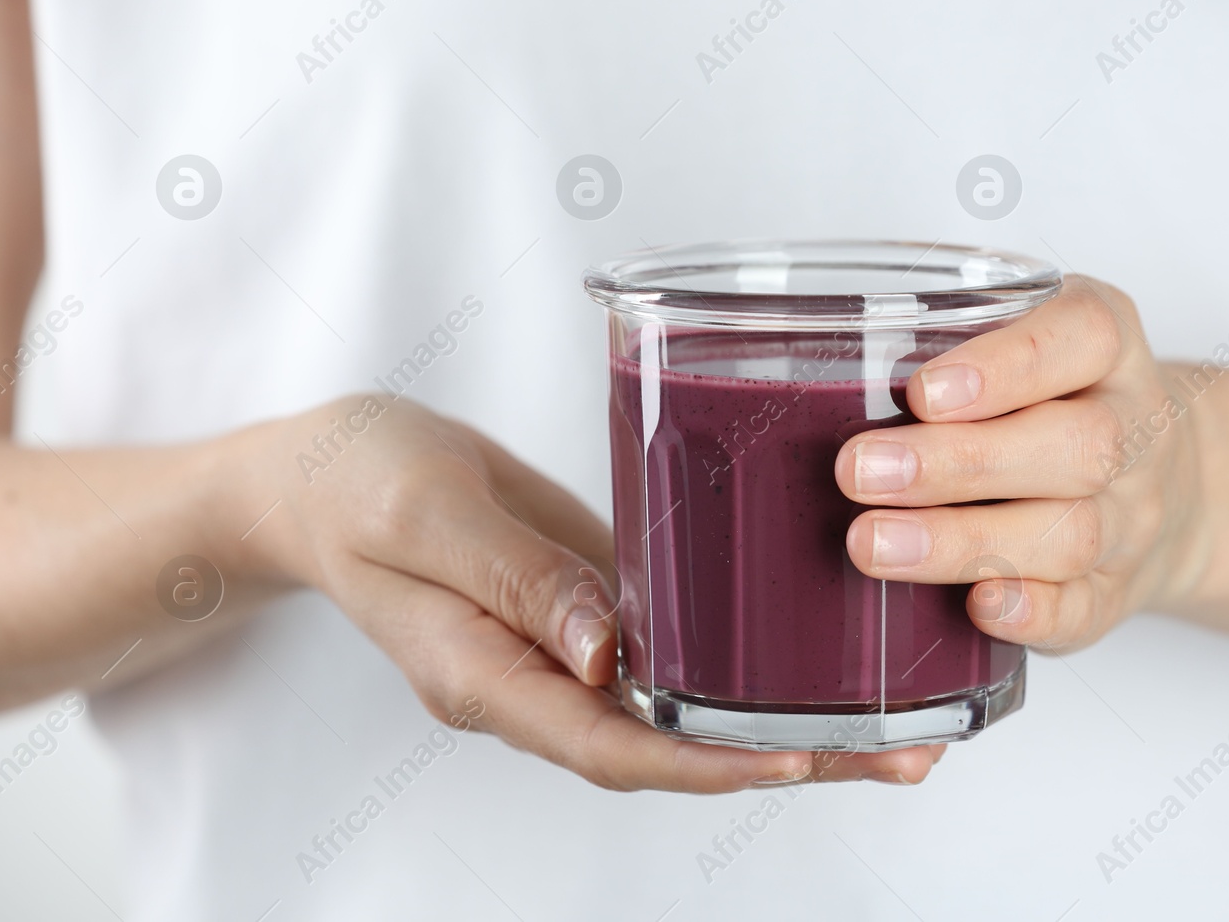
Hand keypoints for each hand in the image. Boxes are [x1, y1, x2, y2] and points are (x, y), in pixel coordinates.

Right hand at [224, 396, 939, 791]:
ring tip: (896, 723)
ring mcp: (571, 651)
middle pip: (673, 747)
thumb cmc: (359, 483)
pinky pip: (678, 654)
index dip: (707, 762)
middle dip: (786, 759)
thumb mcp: (425, 516)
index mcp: (489, 679)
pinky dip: (748, 667)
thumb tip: (607, 652)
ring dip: (787, 723)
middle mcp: (542, 681)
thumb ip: (515, 579)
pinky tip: (816, 657)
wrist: (328, 468)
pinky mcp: (594, 608)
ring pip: (690, 710)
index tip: (800, 760)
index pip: (611, 748)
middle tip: (900, 751)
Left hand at [836, 277, 1206, 654]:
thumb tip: (832, 368)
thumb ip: (954, 341)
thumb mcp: (1029, 341)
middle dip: (960, 463)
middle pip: (1078, 446)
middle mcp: (1136, 430)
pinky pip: (1086, 609)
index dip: (1008, 365)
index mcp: (1111, 348)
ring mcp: (1133, 518)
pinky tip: (975, 607)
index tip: (923, 393)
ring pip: (1072, 535)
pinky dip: (1031, 613)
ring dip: (963, 542)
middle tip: (859, 472)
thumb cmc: (1059, 400)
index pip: (1084, 337)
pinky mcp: (1117, 591)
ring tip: (873, 543)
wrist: (1176, 484)